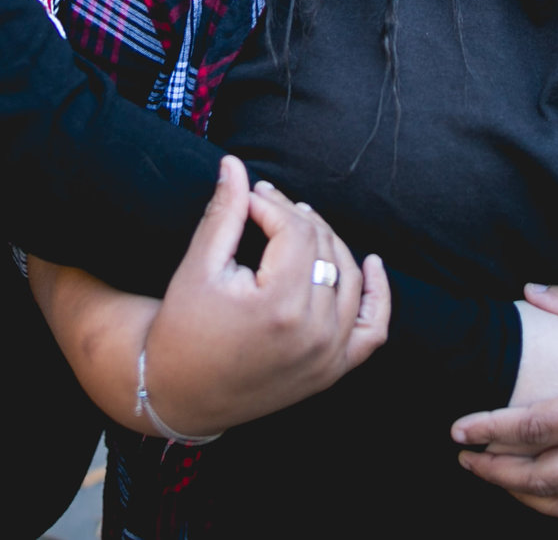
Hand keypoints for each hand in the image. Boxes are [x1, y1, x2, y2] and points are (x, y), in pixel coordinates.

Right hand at [140, 158, 389, 436]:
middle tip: (266, 204)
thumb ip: (223, 212)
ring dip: (329, 244)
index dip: (271, 204)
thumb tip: (235, 164)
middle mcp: (314, 333)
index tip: (246, 198)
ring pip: (350, 278)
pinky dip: (378, 295)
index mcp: (280, 307)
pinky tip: (372, 264)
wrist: (179, 393)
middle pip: (324, 249)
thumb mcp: (198, 267)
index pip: (295, 231)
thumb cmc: (182, 329)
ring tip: (300, 224)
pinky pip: (373, 330)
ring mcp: (329, 356)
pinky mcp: (332, 371)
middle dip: (295, 218)